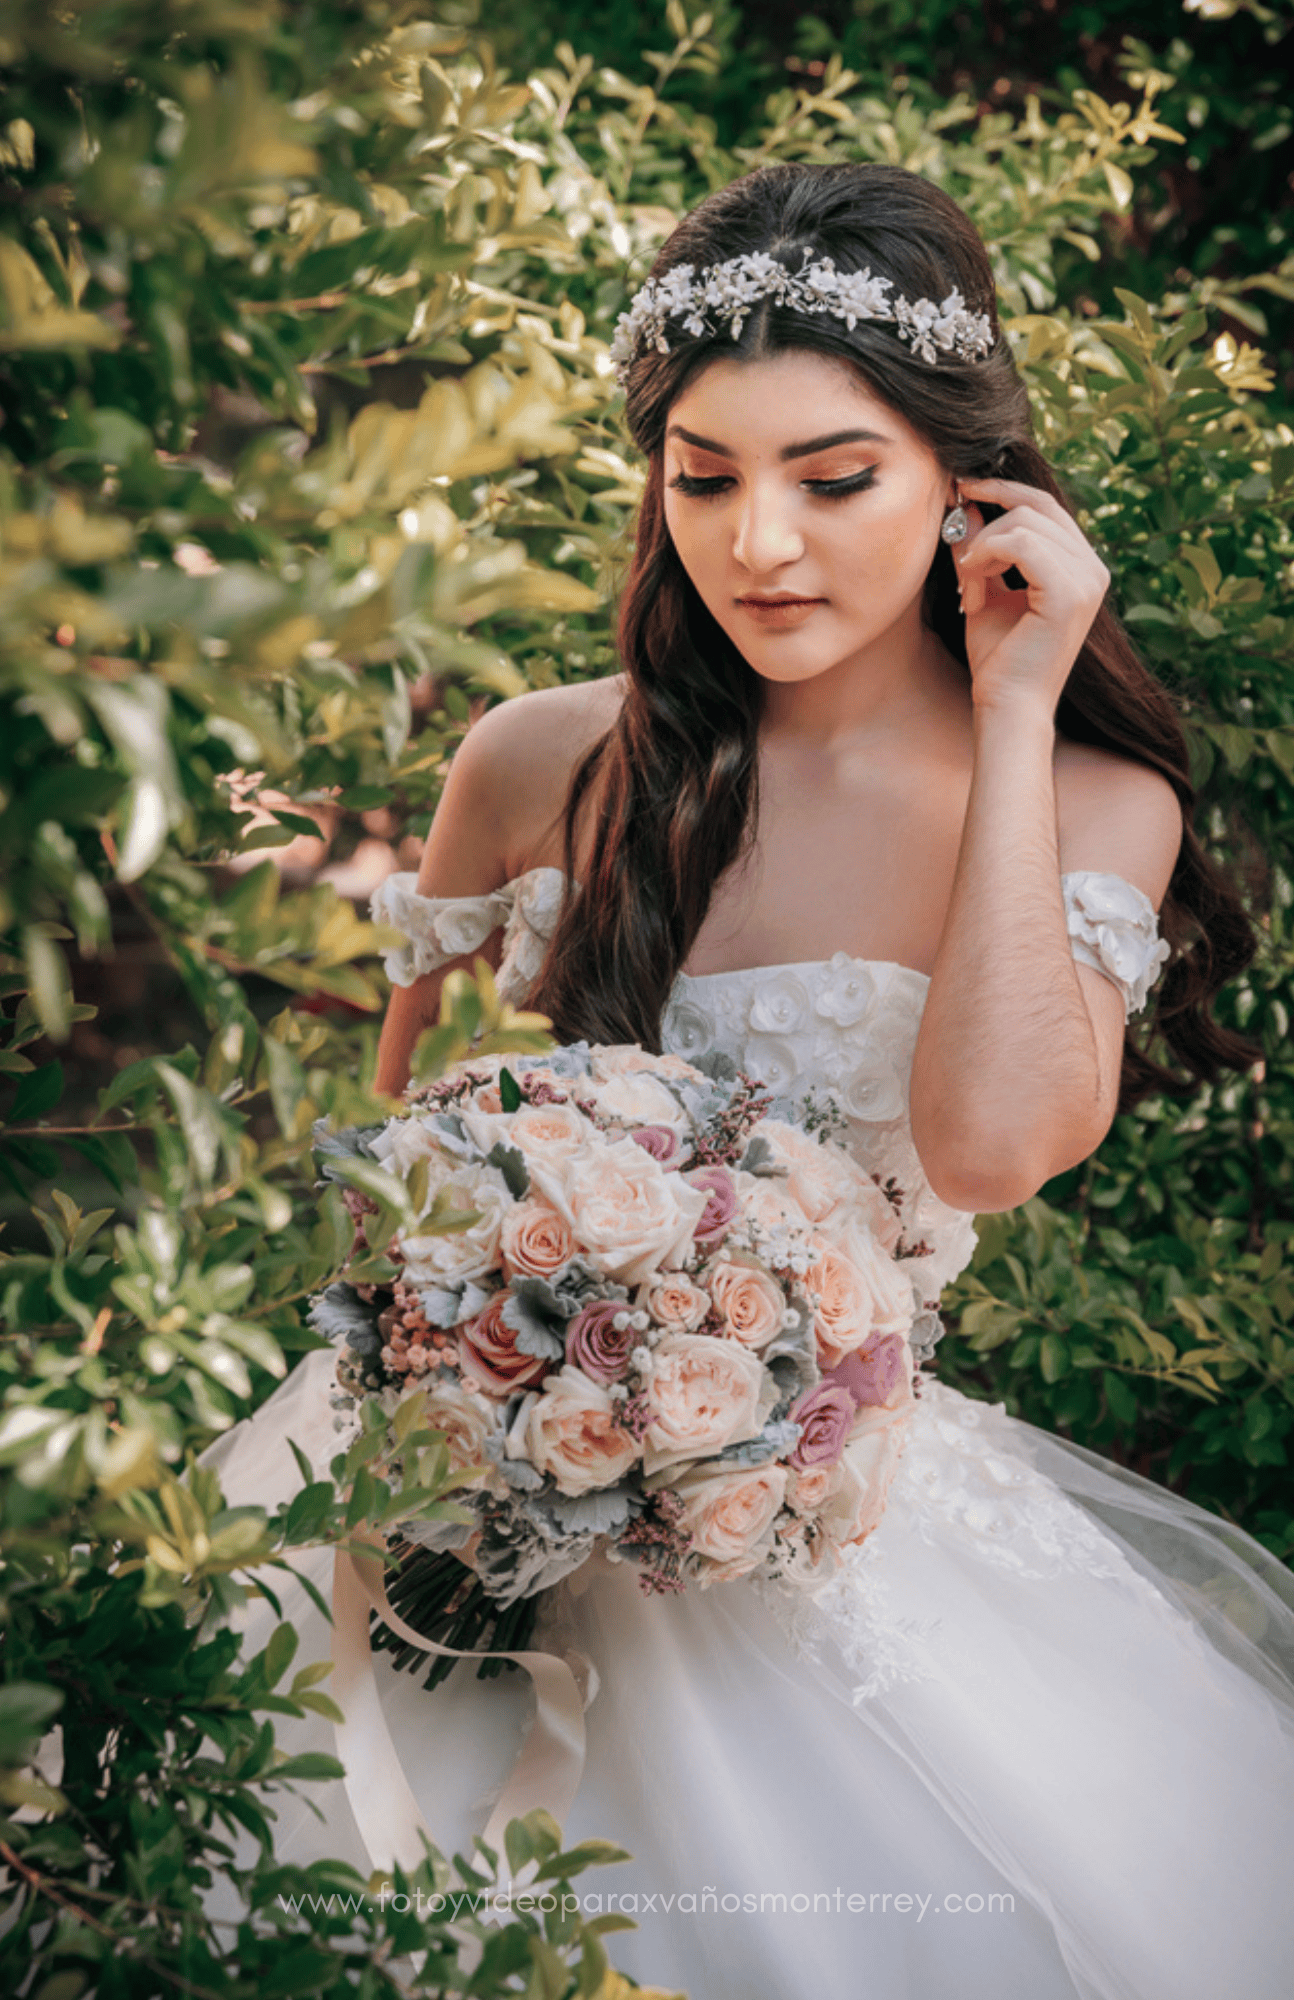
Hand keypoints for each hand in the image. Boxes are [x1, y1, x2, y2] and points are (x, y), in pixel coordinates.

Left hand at [953, 477, 1109, 715]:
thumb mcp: (984, 590)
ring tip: (967, 589)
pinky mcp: (1070, 593)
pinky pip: (1020, 543)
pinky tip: (971, 588)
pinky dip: (986, 556)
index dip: (1002, 490)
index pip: (1044, 507)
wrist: (1008, 706)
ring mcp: (1087, 579)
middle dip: (986, 520)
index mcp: (1080, 566)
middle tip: (957, 550)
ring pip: (1024, 523)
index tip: (962, 486)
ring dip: (982, 549)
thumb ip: (981, 547)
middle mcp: (1093, 569)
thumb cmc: (998, 657)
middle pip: (1035, 507)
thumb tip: (964, 502)